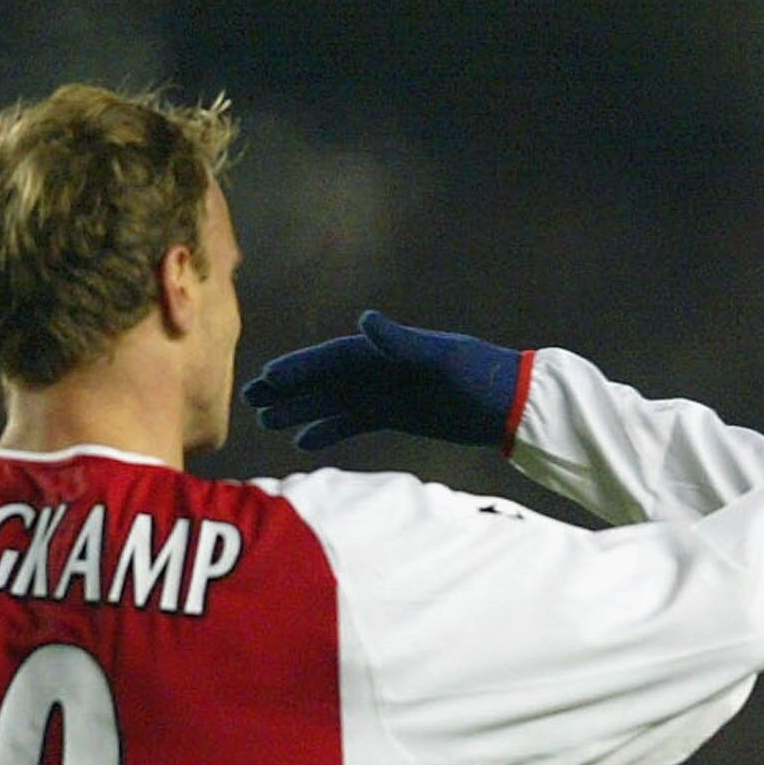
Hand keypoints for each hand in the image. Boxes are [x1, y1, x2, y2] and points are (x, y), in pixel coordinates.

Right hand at [241, 312, 525, 449]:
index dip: (301, 368)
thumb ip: (402, 343)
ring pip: (335, 401)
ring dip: (303, 410)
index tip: (267, 377)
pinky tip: (305, 442)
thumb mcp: (443, 359)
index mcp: (387, 351)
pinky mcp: (399, 415)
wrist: (512, 403)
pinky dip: (331, 429)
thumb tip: (363, 322)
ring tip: (268, 422)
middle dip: (290, 388)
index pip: (333, 358)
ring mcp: (388, 393)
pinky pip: (355, 422)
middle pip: (326, 379)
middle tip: (251, 400)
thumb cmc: (481, 375)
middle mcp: (382, 369)